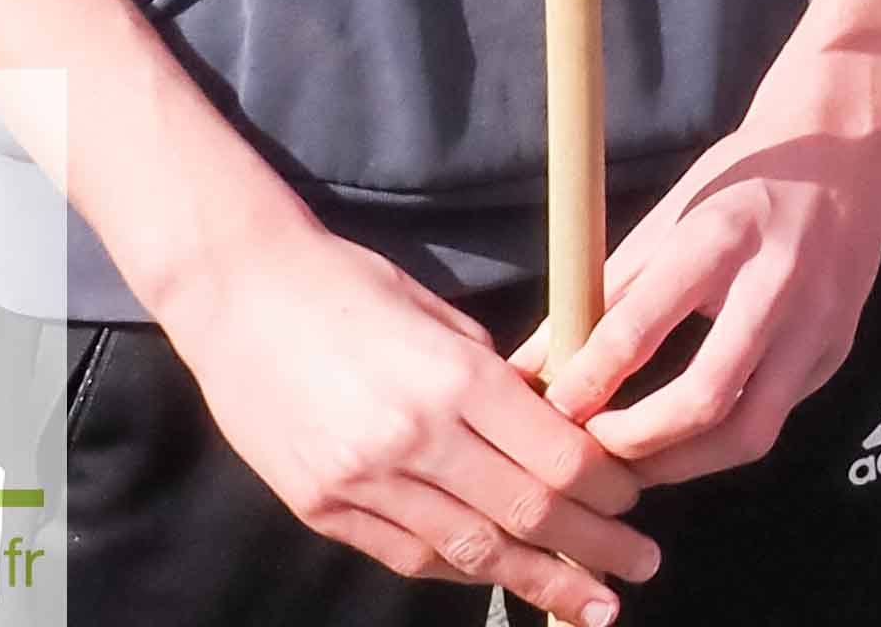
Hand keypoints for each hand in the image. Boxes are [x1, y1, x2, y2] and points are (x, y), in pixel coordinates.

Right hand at [158, 213, 655, 618]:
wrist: (240, 293)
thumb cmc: (350, 286)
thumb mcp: (441, 316)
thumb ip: (495, 379)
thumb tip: (552, 428)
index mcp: (456, 378)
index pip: (556, 454)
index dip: (607, 488)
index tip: (637, 502)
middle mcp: (413, 438)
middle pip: (526, 512)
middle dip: (592, 548)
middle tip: (641, 566)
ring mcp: (361, 481)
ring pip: (468, 550)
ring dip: (536, 579)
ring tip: (586, 602)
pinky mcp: (321, 507)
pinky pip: (407, 555)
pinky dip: (461, 569)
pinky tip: (500, 576)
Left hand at [543, 33, 880, 481]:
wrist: (847, 149)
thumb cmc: (742, 180)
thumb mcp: (667, 218)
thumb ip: (603, 294)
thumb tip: (531, 367)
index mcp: (720, 235)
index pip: (640, 328)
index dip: (586, 382)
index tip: (552, 410)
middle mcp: (777, 282)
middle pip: (704, 397)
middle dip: (636, 443)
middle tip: (593, 453)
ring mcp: (818, 322)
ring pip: (750, 432)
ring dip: (683, 465)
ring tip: (636, 466)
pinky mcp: (838, 349)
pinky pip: (775, 416)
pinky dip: (723, 439)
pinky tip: (688, 438)